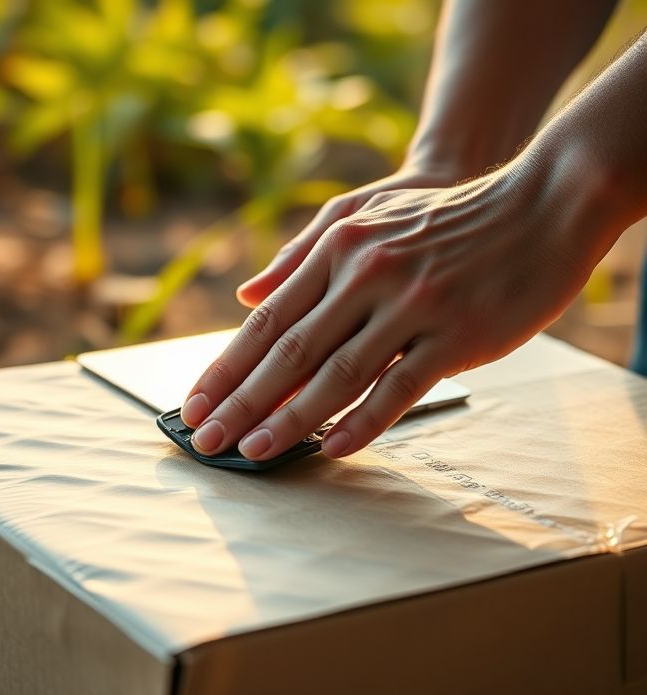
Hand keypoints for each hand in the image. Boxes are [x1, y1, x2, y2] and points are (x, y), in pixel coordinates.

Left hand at [182, 150, 614, 459]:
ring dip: (290, 419)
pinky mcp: (457, 333)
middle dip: (240, 403)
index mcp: (339, 250)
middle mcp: (367, 276)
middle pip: (288, 352)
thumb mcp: (365, 217)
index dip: (226, 367)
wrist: (541, 202)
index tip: (194, 405)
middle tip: (204, 441)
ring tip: (253, 452)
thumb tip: (246, 292)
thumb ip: (300, 257)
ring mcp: (412, 305)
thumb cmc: (446, 219)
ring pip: (337, 374)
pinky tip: (333, 448)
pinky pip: (399, 387)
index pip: (267, 320)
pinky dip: (364, 421)